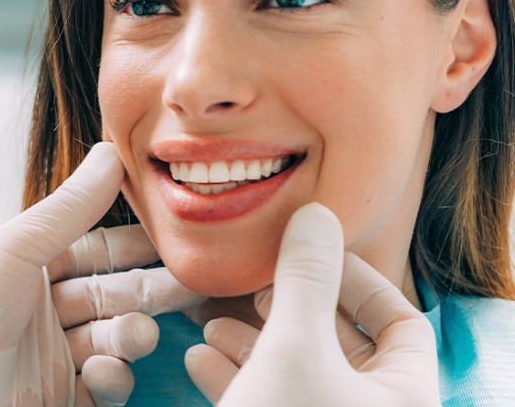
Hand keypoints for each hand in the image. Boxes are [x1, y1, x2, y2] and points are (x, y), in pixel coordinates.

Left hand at [0, 142, 200, 406]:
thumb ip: (70, 208)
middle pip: (114, 296)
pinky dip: (112, 379)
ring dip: (131, 336)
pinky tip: (106, 372)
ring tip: (135, 334)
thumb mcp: (14, 248)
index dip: (138, 246)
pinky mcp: (54, 397)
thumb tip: (112, 151)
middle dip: (151, 293)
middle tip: (194, 288)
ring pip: (113, 341)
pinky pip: (102, 388)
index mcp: (31, 267)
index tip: (180, 239)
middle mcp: (43, 309)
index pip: (98, 251)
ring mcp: (50, 356)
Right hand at [184, 203, 439, 405]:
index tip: (306, 253)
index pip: (401, 322)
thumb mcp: (292, 349)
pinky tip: (199, 357)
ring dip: (253, 342)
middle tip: (252, 286)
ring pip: (298, 376)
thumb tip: (314, 216)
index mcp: (404, 398)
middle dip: (287, 309)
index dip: (354, 279)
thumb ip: (304, 280)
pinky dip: (238, 378)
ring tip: (212, 319)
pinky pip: (270, 402)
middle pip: (342, 346)